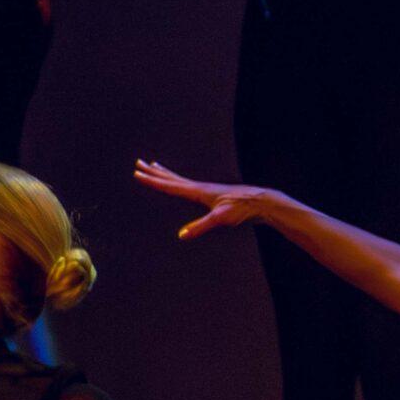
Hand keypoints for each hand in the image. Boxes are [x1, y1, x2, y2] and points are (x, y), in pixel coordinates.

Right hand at [133, 160, 287, 238]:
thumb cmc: (242, 210)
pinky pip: (189, 184)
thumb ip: (200, 227)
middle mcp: (200, 187)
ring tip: (154, 165)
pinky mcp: (213, 193)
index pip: (170, 186)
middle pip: (171, 178)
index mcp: (198, 191)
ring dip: (165, 173)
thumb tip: (181, 236)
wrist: (262, 202)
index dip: (152, 181)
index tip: (137, 173)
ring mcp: (206, 189)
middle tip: (138, 163)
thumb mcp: (220, 219)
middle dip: (154, 172)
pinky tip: (181, 183)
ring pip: (180, 179)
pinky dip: (179, 180)